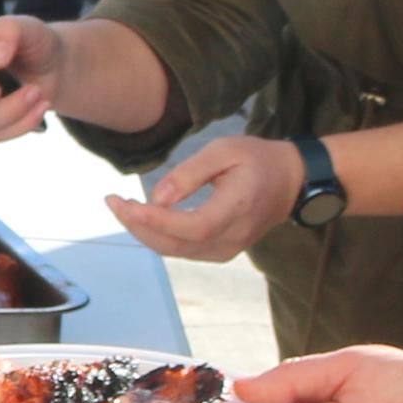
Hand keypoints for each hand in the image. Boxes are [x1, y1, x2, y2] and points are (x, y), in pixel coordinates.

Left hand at [108, 136, 298, 262]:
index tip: (124, 203)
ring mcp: (227, 249)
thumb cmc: (257, 159)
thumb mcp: (225, 151)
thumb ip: (190, 174)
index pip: (191, 226)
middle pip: (176, 244)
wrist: (291, 181)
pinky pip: (183, 250)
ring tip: (121, 206)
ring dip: (144, 231)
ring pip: (175, 250)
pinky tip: (143, 216)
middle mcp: (232, 237)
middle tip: (112, 201)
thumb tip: (156, 198)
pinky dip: (158, 236)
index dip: (155, 220)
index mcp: (237, 209)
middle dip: (137, 225)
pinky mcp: (221, 251)